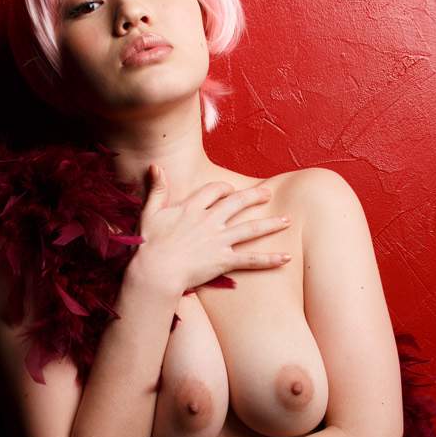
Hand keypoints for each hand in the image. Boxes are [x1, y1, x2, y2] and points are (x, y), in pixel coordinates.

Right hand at [132, 165, 293, 293]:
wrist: (155, 271)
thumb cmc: (149, 243)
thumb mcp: (150, 212)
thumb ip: (157, 189)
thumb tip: (156, 166)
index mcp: (192, 208)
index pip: (214, 191)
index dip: (223, 189)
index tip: (229, 190)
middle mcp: (210, 221)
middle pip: (237, 203)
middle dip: (254, 197)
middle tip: (268, 194)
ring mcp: (219, 241)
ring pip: (250, 229)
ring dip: (270, 224)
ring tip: (286, 221)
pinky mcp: (224, 261)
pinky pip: (251, 259)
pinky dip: (269, 259)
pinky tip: (285, 257)